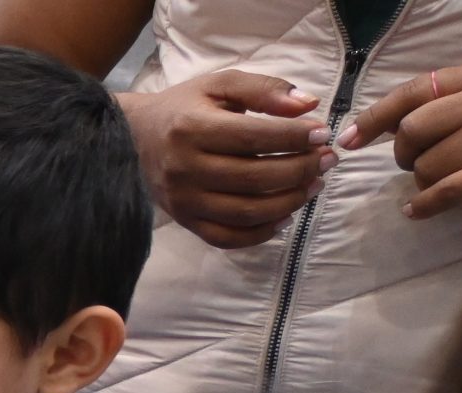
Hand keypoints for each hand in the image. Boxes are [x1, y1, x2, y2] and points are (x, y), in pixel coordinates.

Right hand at [117, 72, 330, 247]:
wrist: (134, 138)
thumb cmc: (185, 108)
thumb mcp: (220, 85)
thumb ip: (264, 89)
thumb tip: (308, 104)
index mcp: (192, 129)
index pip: (253, 137)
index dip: (294, 137)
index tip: (322, 133)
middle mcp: (185, 168)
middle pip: (254, 177)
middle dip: (300, 169)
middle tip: (327, 159)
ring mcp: (183, 200)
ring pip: (245, 211)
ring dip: (289, 201)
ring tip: (314, 185)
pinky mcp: (184, 221)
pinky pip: (226, 238)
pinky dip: (260, 233)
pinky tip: (284, 216)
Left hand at [343, 64, 461, 217]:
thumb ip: (442, 102)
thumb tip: (383, 128)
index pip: (413, 93)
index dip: (375, 117)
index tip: (347, 139)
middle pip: (413, 130)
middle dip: (404, 152)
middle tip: (414, 162)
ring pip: (428, 164)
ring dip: (422, 179)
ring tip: (433, 180)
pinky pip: (449, 188)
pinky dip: (426, 203)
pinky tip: (415, 209)